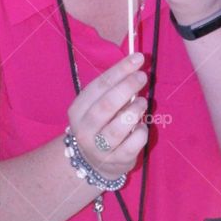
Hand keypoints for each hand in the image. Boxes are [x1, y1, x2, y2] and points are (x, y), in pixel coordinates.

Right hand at [67, 52, 148, 179]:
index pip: (99, 86)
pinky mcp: (116, 161)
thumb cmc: (99, 125)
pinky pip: (133, 143)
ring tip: (143, 103)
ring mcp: (99, 148)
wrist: (93, 163)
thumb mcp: (97, 106)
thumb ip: (112, 89)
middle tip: (143, 77)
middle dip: (127, 87)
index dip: (120, 70)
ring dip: (135, 110)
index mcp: (77, 110)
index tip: (138, 58)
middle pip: (106, 105)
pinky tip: (141, 126)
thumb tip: (136, 65)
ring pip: (119, 127)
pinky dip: (141, 131)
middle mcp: (84, 130)